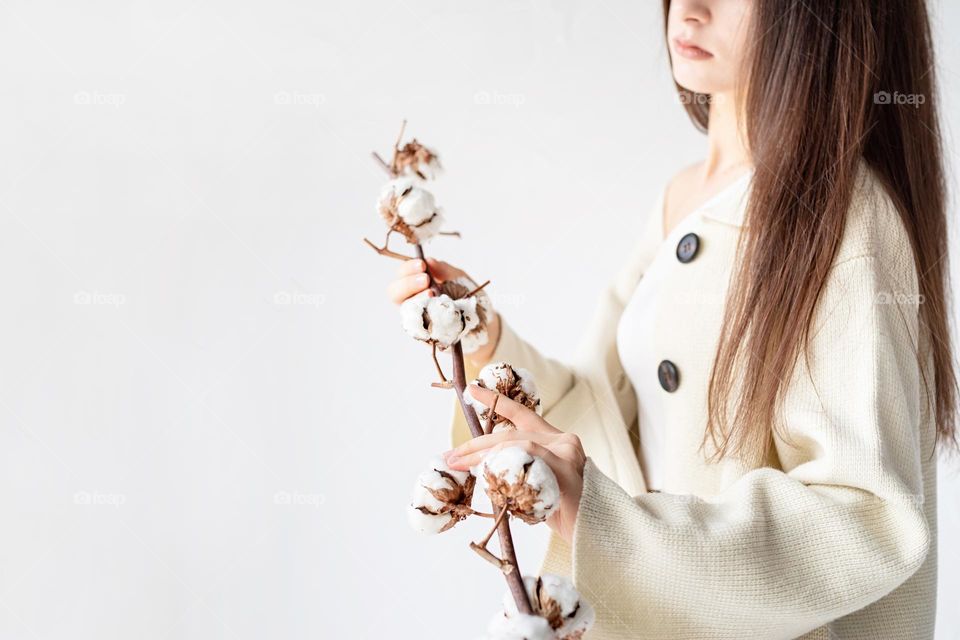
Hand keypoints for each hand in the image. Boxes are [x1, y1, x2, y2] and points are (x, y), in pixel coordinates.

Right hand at [386, 257, 500, 363]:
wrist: (482, 321)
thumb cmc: (466, 297)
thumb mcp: (458, 279)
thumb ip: (444, 270)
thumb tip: (429, 260)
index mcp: (417, 285)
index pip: (401, 275)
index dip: (407, 269)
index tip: (422, 265)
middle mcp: (412, 301)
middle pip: (394, 293)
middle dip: (407, 283)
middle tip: (425, 279)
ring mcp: (416, 319)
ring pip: (404, 309)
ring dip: (416, 299)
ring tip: (432, 294)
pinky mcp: (424, 334)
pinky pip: (417, 327)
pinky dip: (425, 317)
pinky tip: (435, 311)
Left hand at [444, 383, 585, 544]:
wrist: (595, 532)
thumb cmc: (562, 511)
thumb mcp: (533, 483)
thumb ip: (514, 468)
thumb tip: (478, 465)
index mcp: (554, 439)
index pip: (523, 414)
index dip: (496, 401)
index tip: (472, 390)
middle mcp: (563, 440)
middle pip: (512, 435)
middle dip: (477, 445)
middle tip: (452, 456)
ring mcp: (568, 454)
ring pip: (520, 445)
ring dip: (486, 457)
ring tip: (464, 467)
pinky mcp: (568, 472)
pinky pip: (533, 462)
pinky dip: (510, 469)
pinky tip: (495, 482)